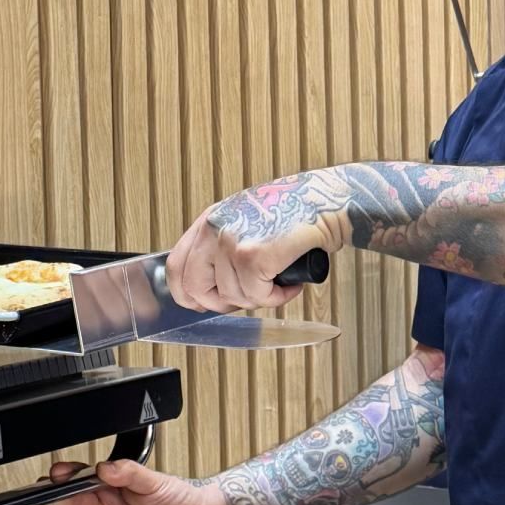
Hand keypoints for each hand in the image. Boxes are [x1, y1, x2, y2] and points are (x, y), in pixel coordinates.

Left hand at [166, 169, 349, 311]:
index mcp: (209, 221)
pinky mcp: (253, 256)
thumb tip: (213, 286)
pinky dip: (277, 298)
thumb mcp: (246, 222)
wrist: (328, 199)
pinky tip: (290, 285)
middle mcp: (214, 229)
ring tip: (280, 282)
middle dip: (223, 304)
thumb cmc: (296, 211)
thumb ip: (224, 247)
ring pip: (232, 297)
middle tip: (249, 298)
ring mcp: (230, 243)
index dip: (189, 294)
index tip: (206, 303)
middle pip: (195, 289)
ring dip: (260, 299)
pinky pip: (257, 296)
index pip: (176, 268)